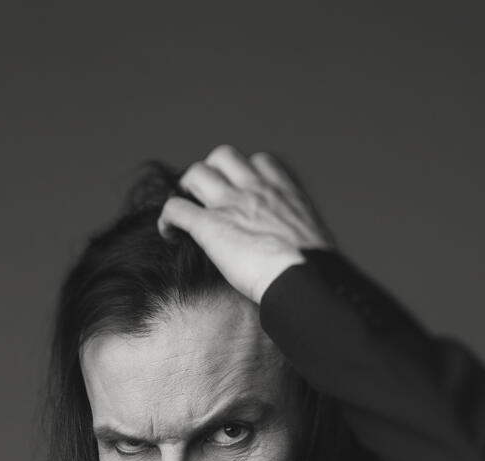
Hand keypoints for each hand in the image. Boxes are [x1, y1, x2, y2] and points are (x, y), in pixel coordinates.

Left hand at [157, 145, 334, 304]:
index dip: (246, 172)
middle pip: (224, 156)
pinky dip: (168, 217)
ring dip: (188, 187)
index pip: (260, 161)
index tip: (242, 190)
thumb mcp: (316, 241)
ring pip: (196, 173)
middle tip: (208, 196)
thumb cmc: (316, 271)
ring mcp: (230, 204)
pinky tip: (170, 233)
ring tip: (187, 208)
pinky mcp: (209, 227)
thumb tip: (304, 258)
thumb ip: (301, 236)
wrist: (304, 279)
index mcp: (283, 190)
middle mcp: (255, 188)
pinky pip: (176, 208)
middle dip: (213, 171)